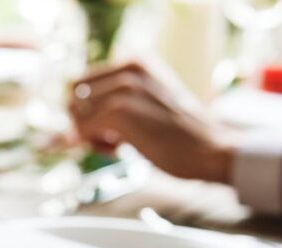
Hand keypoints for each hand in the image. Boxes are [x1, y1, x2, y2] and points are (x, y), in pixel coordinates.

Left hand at [69, 61, 235, 183]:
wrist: (210, 149)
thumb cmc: (179, 135)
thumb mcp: (148, 104)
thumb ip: (117, 102)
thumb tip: (71, 125)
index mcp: (136, 62)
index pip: (83, 83)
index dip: (88, 110)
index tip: (110, 127)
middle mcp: (129, 68)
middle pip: (74, 97)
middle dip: (84, 122)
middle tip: (110, 139)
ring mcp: (123, 88)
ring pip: (76, 115)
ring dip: (91, 136)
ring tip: (118, 145)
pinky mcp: (118, 111)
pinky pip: (81, 131)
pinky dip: (95, 146)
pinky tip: (120, 150)